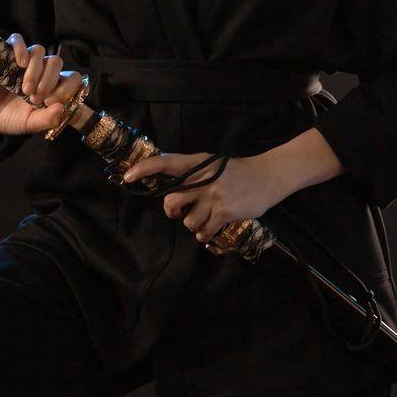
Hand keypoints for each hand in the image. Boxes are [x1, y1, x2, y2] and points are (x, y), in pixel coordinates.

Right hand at [0, 32, 85, 136]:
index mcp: (52, 86)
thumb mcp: (30, 124)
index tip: (51, 102)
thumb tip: (60, 108)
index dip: (67, 88)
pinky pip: (17, 40)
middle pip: (56, 61)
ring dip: (35, 70)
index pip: (72, 77)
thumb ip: (47, 119)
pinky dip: (20, 49)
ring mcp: (24, 61)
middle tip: (35, 98)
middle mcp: (41, 71)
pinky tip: (20, 64)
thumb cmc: (11, 119)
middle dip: (49, 81)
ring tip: (25, 89)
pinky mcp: (6, 55)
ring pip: (39, 50)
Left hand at [120, 150, 280, 244]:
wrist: (268, 176)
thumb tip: (167, 188)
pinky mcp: (225, 211)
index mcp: (198, 163)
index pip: (165, 163)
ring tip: (206, 217)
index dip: (144, 169)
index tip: (127, 178)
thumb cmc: (237, 172)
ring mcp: (214, 195)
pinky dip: (205, 233)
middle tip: (179, 213)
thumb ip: (191, 173)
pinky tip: (212, 227)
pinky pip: (204, 231)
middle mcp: (203, 178)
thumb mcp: (212, 164)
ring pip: (189, 221)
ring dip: (194, 224)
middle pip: (171, 202)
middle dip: (172, 212)